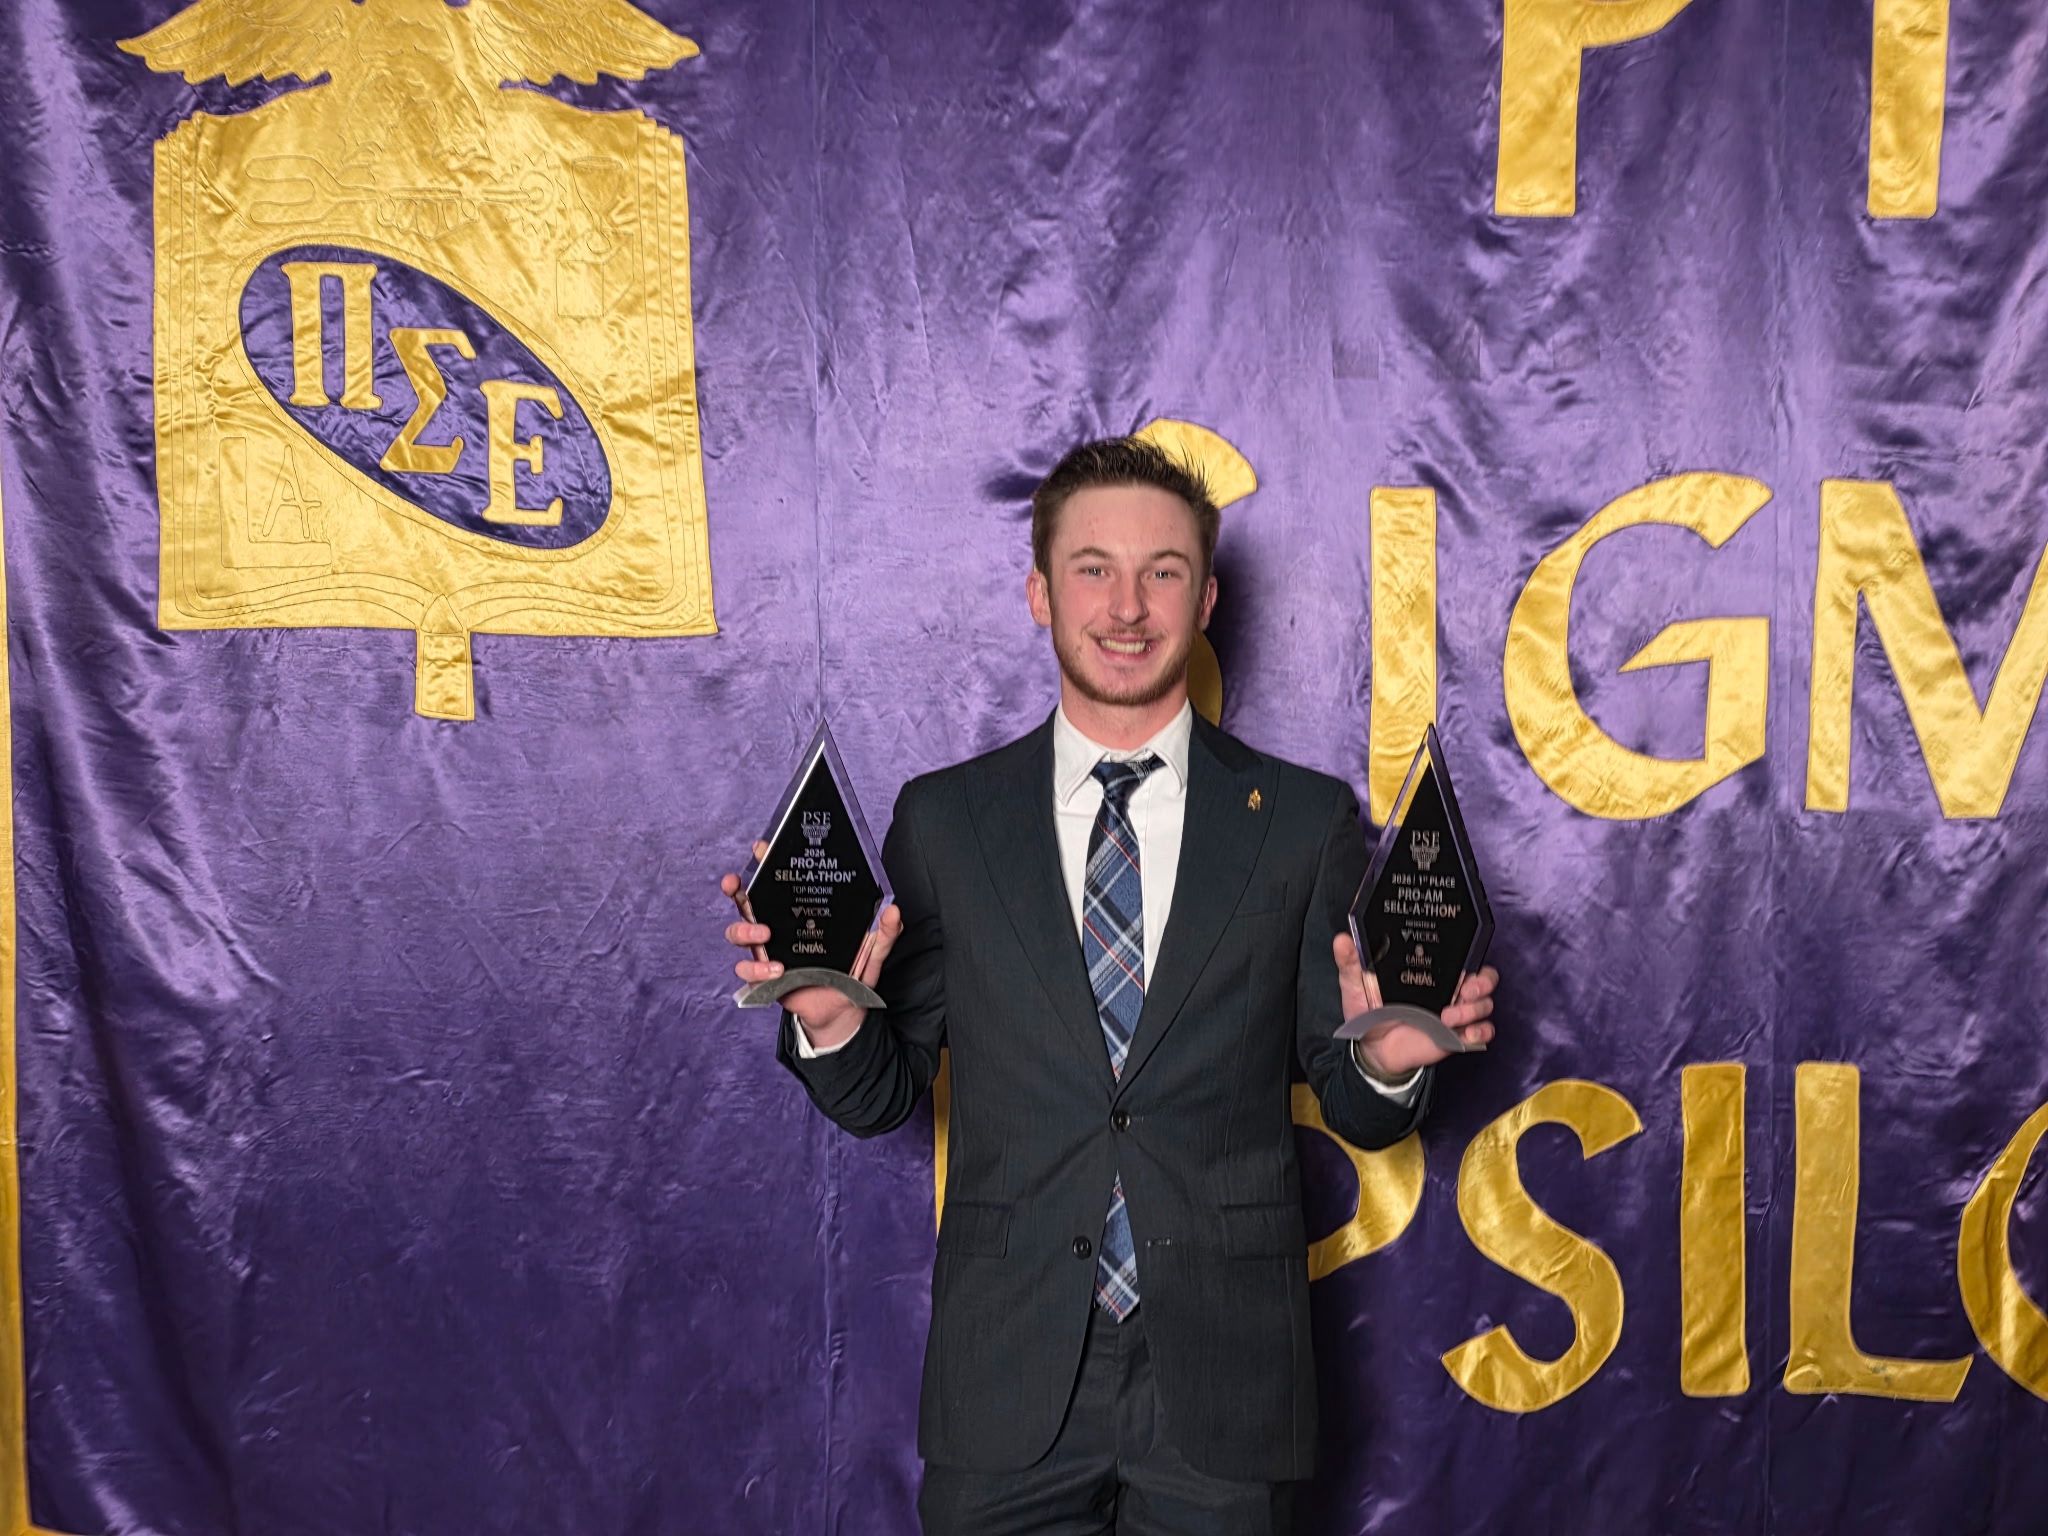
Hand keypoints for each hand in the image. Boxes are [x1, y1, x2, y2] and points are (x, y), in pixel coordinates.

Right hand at [719, 842, 903, 1049]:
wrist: (843, 1010)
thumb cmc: (851, 974)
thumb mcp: (871, 952)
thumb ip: (883, 933)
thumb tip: (894, 910)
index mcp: (798, 914)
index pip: (777, 883)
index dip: (764, 863)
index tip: (761, 848)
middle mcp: (777, 928)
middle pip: (745, 903)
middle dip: (736, 889)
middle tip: (737, 884)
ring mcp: (766, 952)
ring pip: (737, 933)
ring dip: (745, 929)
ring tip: (766, 934)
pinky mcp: (763, 977)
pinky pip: (746, 969)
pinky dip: (757, 967)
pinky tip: (777, 969)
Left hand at [1334, 932, 1497, 1078]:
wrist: (1372, 1049)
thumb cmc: (1369, 1012)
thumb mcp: (1357, 985)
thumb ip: (1351, 963)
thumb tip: (1341, 939)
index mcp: (1431, 973)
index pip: (1465, 957)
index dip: (1473, 957)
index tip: (1463, 965)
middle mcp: (1449, 990)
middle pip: (1485, 979)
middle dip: (1483, 982)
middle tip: (1466, 990)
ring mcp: (1456, 1014)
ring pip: (1486, 1005)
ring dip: (1474, 1010)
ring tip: (1447, 1018)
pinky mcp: (1458, 1037)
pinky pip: (1484, 1032)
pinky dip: (1481, 1032)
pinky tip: (1464, 1036)